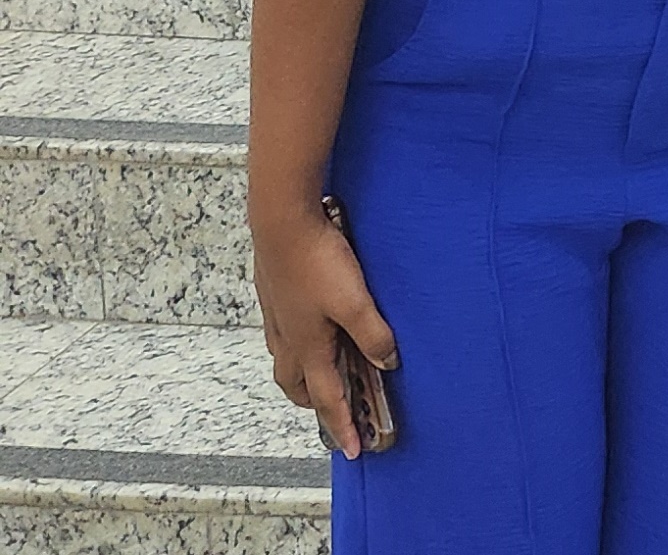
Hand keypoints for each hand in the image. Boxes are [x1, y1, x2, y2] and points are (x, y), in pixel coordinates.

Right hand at [252, 200, 396, 457]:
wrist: (282, 221)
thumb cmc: (318, 261)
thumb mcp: (355, 301)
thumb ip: (373, 335)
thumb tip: (387, 364)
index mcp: (308, 347)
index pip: (328, 399)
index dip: (342, 425)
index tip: (353, 451)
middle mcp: (288, 339)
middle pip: (299, 386)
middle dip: (317, 405)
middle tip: (336, 414)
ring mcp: (277, 318)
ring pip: (288, 363)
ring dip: (304, 378)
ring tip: (320, 379)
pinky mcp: (275, 297)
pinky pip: (283, 337)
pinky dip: (296, 349)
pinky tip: (306, 333)